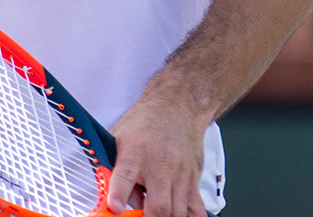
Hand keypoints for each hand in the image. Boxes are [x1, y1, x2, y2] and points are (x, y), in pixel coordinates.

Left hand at [107, 83, 208, 216]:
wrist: (176, 106)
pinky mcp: (193, 180)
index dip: (119, 195)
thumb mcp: (119, 138)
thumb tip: (118, 202)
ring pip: (177, 212)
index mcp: (134, 153)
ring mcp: (179, 174)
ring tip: (155, 214)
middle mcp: (158, 165)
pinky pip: (197, 210)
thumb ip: (116, 170)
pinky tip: (178, 216)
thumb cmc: (144, 122)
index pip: (124, 176)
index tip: (115, 207)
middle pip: (159, 206)